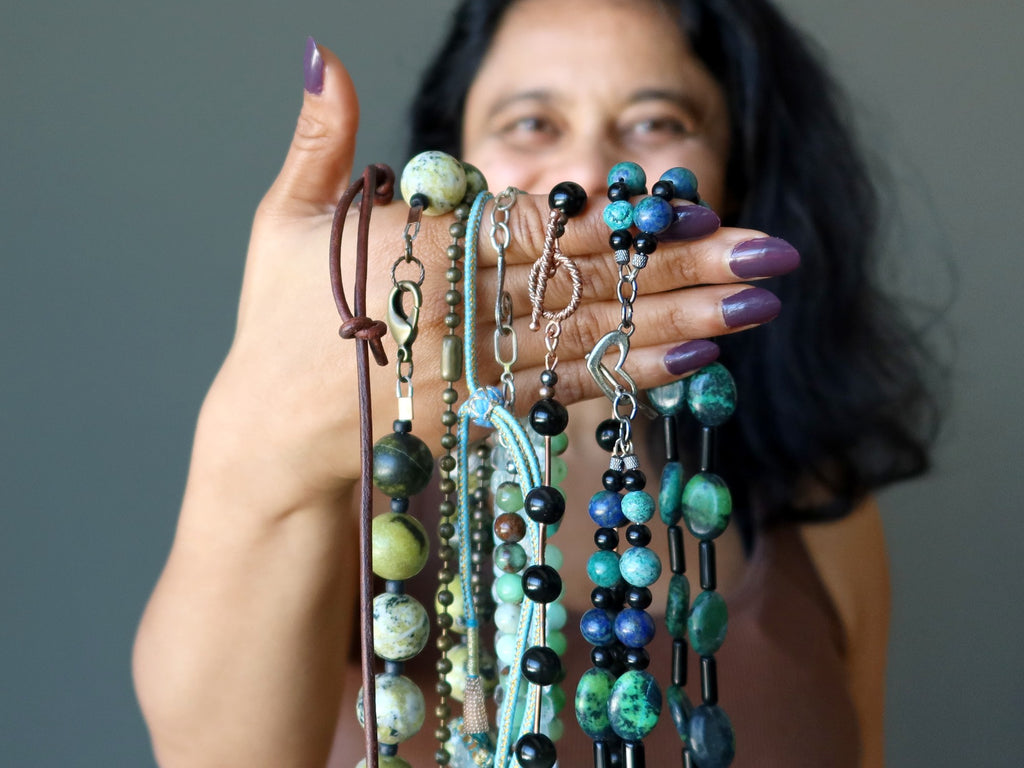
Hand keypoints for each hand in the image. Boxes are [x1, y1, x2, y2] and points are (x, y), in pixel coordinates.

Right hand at [200, 40, 790, 515]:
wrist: (268, 438)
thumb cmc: (277, 325)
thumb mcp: (284, 219)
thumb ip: (319, 137)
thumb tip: (322, 52)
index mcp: (418, 249)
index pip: (539, 228)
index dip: (623, 222)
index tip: (697, 213)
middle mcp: (459, 312)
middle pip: (588, 283)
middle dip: (684, 270)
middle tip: (772, 257)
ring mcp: (478, 372)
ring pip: (594, 339)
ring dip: (682, 323)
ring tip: (760, 308)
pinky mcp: (486, 417)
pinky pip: (569, 393)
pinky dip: (633, 376)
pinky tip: (697, 361)